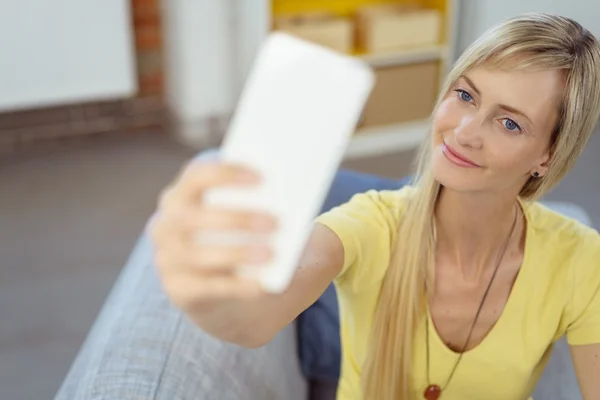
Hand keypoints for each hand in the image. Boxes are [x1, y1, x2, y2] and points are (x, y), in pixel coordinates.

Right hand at [149, 159, 277, 309]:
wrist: (225, 288)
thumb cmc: (241, 238)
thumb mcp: (247, 215)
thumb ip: (264, 201)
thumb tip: (302, 190)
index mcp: (182, 195)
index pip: (195, 176)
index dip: (224, 174)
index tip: (261, 178)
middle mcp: (166, 224)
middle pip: (191, 217)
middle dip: (234, 218)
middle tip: (274, 223)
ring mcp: (168, 259)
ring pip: (196, 254)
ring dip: (236, 252)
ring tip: (270, 253)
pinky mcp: (179, 290)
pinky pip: (205, 288)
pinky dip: (235, 286)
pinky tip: (260, 285)